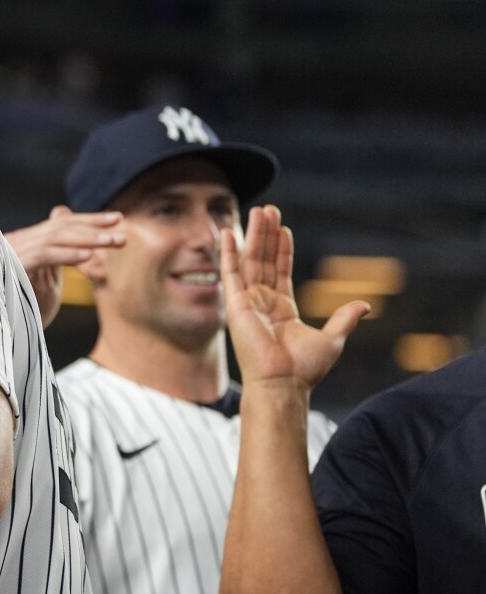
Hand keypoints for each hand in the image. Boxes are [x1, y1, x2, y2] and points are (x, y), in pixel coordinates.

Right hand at [3, 206, 122, 326]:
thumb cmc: (15, 307)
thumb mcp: (40, 278)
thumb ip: (54, 254)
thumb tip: (65, 226)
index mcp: (23, 243)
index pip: (60, 225)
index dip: (89, 221)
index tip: (116, 220)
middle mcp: (16, 243)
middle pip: (60, 227)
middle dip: (93, 225)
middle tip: (121, 226)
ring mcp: (11, 253)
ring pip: (55, 238)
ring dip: (88, 239)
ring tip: (113, 241)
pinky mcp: (11, 267)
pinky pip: (44, 256)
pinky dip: (67, 254)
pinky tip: (89, 256)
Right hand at [221, 205, 369, 391]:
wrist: (283, 383)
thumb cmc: (305, 369)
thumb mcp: (333, 338)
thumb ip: (345, 318)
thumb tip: (364, 305)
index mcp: (282, 309)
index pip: (280, 271)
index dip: (283, 249)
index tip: (284, 228)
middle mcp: (261, 303)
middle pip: (264, 260)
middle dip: (266, 235)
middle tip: (268, 210)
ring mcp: (247, 302)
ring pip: (250, 261)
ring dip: (253, 235)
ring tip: (258, 211)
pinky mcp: (235, 304)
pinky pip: (230, 273)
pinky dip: (229, 253)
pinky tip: (230, 233)